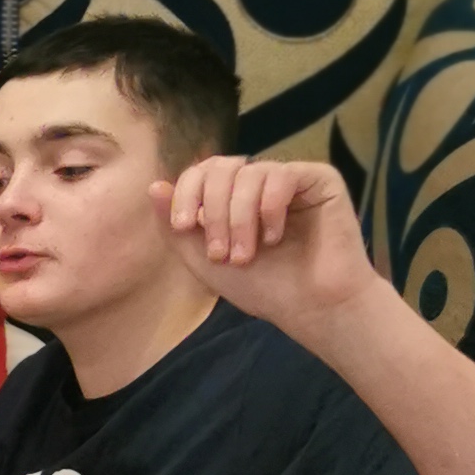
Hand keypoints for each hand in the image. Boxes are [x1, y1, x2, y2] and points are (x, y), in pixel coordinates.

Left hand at [156, 157, 377, 344]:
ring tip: (245, 256)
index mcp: (234, 196)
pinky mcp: (320, 179)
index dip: (186, 193)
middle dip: (213, 212)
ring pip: (249, 173)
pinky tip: (274, 238)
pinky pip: (282, 175)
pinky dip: (269, 208)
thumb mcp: (205, 262)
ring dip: (239, 219)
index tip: (183, 226)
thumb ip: (177, 228)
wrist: (311, 307)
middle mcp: (261, 182)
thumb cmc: (262, 287)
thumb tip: (154, 185)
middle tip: (220, 254)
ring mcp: (290, 178)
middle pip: (221, 168)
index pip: (201, 172)